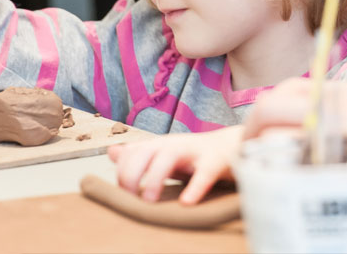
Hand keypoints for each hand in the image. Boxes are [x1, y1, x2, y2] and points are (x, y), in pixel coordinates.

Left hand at [109, 125, 242, 203]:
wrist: (235, 146)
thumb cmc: (195, 156)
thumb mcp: (164, 153)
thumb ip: (139, 155)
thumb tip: (112, 152)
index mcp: (160, 145)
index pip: (131, 153)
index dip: (122, 174)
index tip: (125, 196)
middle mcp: (174, 144)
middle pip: (144, 152)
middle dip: (132, 175)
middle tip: (133, 199)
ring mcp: (195, 151)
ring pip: (169, 156)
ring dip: (155, 178)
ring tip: (151, 200)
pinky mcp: (217, 161)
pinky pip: (205, 173)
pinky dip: (195, 187)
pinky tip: (186, 202)